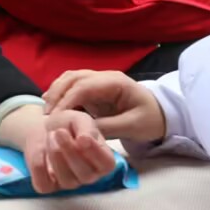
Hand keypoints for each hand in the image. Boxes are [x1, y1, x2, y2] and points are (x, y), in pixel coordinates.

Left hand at [0, 104, 115, 193]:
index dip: (95, 152)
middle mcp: (88, 175)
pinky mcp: (48, 186)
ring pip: (66, 180)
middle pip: (85, 174)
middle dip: (70, 151)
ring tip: (51, 135)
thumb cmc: (68, 124)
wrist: (43, 127)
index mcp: (102, 160)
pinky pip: (44, 184)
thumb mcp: (81, 120)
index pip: (106, 165)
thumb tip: (85, 140)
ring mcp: (69, 183)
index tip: (82, 137)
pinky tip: (40, 149)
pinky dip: (39, 164)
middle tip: (59, 132)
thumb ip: (87, 128)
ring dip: (55, 154)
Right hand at [44, 70, 165, 141]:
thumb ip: (108, 127)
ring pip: (71, 79)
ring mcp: (99, 82)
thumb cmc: (150, 119)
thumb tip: (82, 132)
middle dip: (57, 95)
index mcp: (115, 82)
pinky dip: (60, 93)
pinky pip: (73, 86)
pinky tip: (51, 106)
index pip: (84, 86)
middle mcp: (105, 77)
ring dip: (56, 92)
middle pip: (74, 78)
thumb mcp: (133, 126)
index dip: (66, 101)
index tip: (55, 119)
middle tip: (47, 116)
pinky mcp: (95, 90)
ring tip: (46, 111)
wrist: (162, 114)